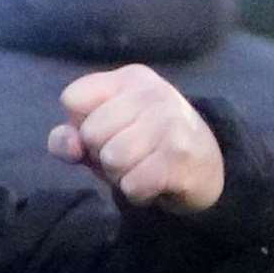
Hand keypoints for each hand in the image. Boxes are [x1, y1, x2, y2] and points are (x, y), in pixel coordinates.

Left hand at [47, 64, 224, 211]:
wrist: (204, 167)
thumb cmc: (141, 146)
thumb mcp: (100, 135)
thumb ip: (69, 137)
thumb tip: (70, 147)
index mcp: (128, 79)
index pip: (72, 98)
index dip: (79, 126)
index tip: (106, 132)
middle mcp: (152, 92)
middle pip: (90, 133)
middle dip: (101, 155)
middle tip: (129, 155)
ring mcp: (171, 122)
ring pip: (111, 160)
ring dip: (120, 175)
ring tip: (141, 167)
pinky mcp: (182, 156)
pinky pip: (133, 185)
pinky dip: (137, 193)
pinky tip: (155, 183)